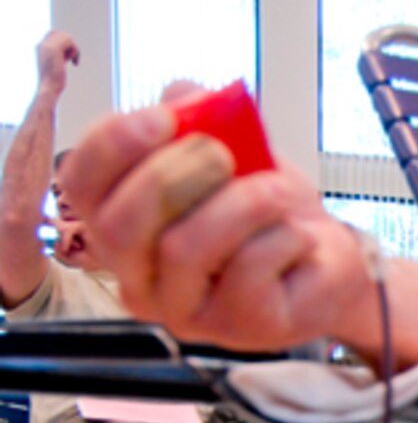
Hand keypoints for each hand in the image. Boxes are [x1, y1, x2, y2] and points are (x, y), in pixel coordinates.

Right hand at [36, 31, 78, 94]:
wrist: (48, 90)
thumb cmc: (52, 83)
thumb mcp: (55, 65)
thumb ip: (59, 55)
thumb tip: (69, 50)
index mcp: (39, 47)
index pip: (53, 34)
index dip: (63, 44)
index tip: (66, 58)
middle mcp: (41, 44)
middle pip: (61, 33)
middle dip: (69, 45)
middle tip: (70, 60)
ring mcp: (46, 45)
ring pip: (66, 36)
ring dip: (73, 48)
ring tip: (73, 61)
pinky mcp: (54, 49)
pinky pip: (70, 41)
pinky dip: (76, 51)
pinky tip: (74, 63)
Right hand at [59, 104, 378, 353]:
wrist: (331, 259)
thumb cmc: (268, 210)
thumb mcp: (233, 147)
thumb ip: (199, 116)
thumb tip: (181, 94)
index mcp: (122, 227)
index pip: (80, 186)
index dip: (112, 145)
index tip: (164, 117)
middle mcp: (140, 279)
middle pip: (122, 224)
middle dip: (175, 174)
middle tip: (224, 154)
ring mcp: (188, 312)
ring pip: (184, 248)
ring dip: (241, 203)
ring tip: (276, 192)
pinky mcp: (241, 328)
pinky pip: (248, 270)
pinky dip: (282, 236)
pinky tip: (298, 239)